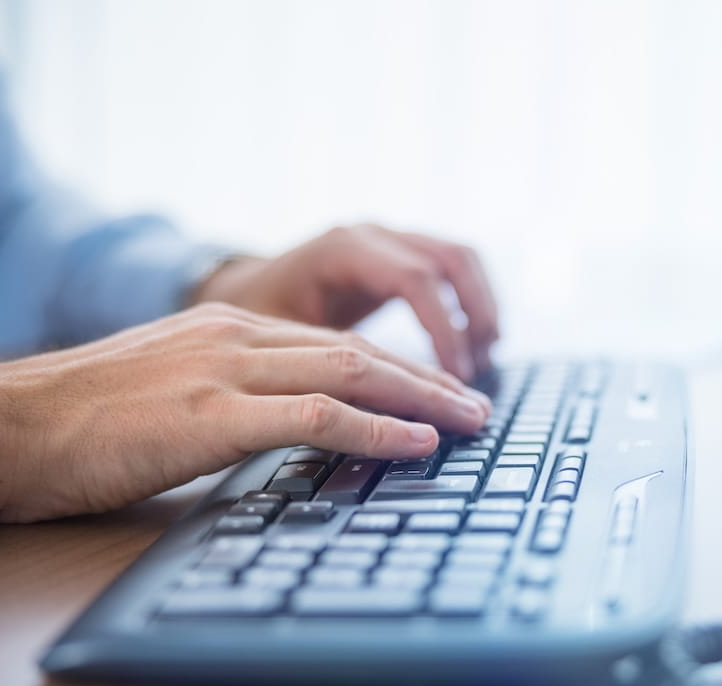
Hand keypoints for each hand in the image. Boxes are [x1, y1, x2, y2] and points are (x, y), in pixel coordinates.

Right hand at [0, 303, 489, 522]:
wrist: (6, 421)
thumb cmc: (81, 417)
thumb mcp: (171, 387)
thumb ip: (232, 394)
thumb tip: (286, 424)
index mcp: (231, 330)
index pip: (338, 345)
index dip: (399, 368)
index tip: (439, 393)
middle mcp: (238, 338)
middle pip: (360, 352)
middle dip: (429, 378)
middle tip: (477, 405)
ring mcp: (227, 371)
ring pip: (353, 374)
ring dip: (422, 398)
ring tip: (470, 422)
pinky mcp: (211, 413)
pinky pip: (316, 415)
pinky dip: (376, 427)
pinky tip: (417, 443)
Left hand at [193, 224, 498, 381]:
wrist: (237, 288)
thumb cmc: (250, 322)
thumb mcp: (275, 345)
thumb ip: (322, 368)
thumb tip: (366, 415)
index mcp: (341, 249)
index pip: (414, 280)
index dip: (442, 330)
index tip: (453, 382)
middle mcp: (370, 234)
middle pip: (449, 262)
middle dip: (474, 321)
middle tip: (478, 383)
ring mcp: (388, 237)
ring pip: (460, 258)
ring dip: (481, 308)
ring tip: (484, 362)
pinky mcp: (398, 253)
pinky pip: (452, 267)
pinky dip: (470, 302)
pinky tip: (472, 346)